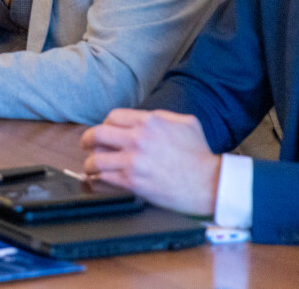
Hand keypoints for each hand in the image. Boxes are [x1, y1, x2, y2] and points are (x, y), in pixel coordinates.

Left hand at [80, 109, 220, 216]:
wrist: (211, 183)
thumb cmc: (201, 155)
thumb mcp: (186, 123)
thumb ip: (162, 116)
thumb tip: (146, 117)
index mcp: (149, 121)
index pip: (112, 117)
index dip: (105, 125)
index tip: (105, 133)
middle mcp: (137, 139)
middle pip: (96, 134)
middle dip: (88, 140)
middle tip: (87, 146)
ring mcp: (133, 161)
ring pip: (96, 159)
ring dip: (90, 164)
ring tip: (91, 167)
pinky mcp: (133, 182)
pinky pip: (104, 180)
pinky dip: (97, 181)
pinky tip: (98, 181)